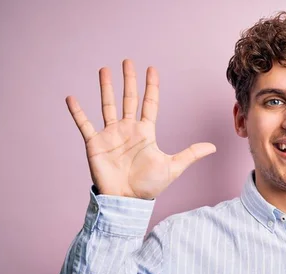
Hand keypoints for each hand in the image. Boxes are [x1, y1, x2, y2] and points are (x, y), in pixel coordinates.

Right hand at [66, 59, 215, 198]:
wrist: (126, 200)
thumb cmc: (149, 186)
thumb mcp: (173, 167)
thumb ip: (191, 154)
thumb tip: (213, 147)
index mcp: (145, 132)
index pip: (149, 104)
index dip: (151, 87)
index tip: (151, 69)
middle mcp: (128, 129)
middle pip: (128, 99)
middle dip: (129, 80)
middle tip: (128, 61)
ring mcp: (110, 135)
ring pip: (107, 105)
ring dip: (106, 88)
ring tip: (104, 70)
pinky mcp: (95, 143)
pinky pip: (84, 124)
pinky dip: (77, 112)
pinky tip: (72, 98)